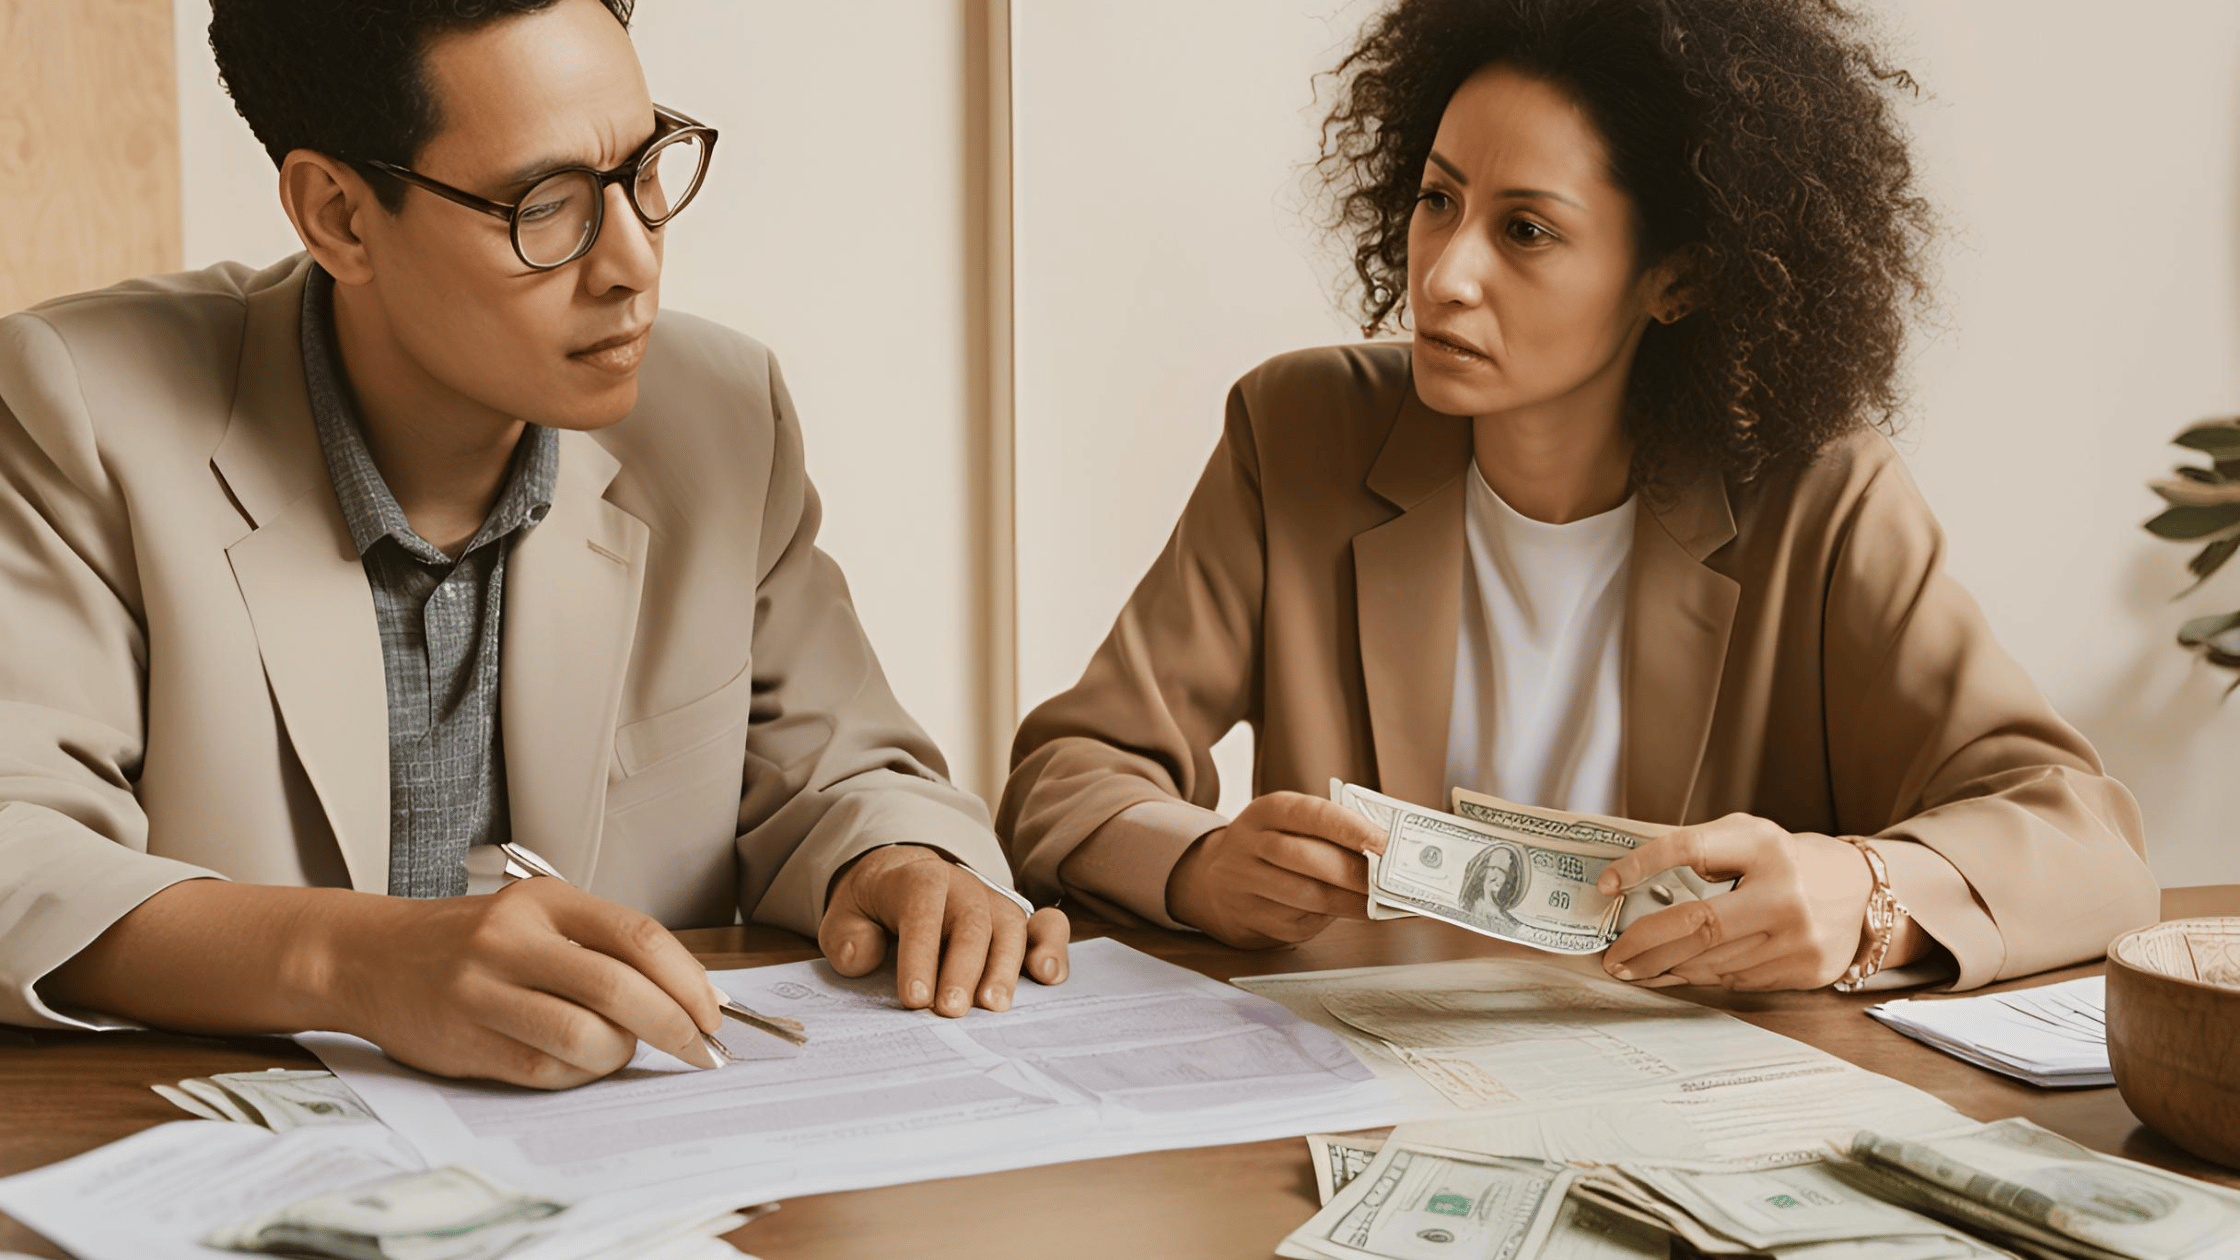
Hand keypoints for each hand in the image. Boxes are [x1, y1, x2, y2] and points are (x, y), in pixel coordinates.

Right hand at [323, 877, 723, 1088]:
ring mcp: (483, 992)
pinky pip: (545, 1069)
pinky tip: (582, 1062)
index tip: (713, 1011)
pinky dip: (580, 1073)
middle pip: (619, 988)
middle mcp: (512, 940)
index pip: (637, 936)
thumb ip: (603, 946)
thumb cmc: (470, 940)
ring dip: (622, 1053)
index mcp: (544, 900)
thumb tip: (688, 993)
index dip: (688, 979)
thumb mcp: (536, 916)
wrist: (370, 956)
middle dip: (673, 1025)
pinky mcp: (464, 1042)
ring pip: (583, 1036)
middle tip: (698, 1047)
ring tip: (622, 1050)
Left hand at [819, 844, 1069, 1016]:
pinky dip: (1053, 947)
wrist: (906, 880)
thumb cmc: (876, 908)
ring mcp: (994, 903)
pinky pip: (1046, 925)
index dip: (920, 954)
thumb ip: (846, 936)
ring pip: (1010, 928)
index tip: (915, 999)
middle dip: (963, 969)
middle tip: (951, 1011)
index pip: (921, 910)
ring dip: (1004, 968)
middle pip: (971, 922)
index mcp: (918, 879)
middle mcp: (963, 887)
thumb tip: (860, 955)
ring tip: (993, 1006)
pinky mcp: (1017, 921)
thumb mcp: (845, 915)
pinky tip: (1047, 976)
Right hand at [1165, 791, 1385, 948]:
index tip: (1386, 843)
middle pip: (1307, 858)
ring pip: (1304, 896)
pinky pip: (1296, 923)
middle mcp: (1248, 845)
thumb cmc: (1271, 848)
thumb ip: (1328, 831)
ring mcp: (1244, 884)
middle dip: (1355, 872)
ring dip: (1350, 903)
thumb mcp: (1287, 824)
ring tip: (1379, 903)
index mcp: (1266, 811)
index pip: (1312, 814)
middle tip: (1390, 882)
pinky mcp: (1249, 919)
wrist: (1211, 880)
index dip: (1351, 828)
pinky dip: (1328, 920)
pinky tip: (1345, 914)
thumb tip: (1384, 852)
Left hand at [1596, 813, 1872, 990]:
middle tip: (1613, 958)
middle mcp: (1786, 891)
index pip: (1690, 848)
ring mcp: (1800, 936)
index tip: (1606, 885)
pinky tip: (1679, 973)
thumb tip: (1630, 884)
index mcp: (1763, 845)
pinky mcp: (1807, 970)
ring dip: (1667, 967)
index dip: (1642, 864)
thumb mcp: (1747, 837)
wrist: (1861, 891)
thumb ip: (1700, 851)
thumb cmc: (1785, 861)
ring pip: (1714, 962)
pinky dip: (1702, 977)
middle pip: (1698, 925)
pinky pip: (1738, 979)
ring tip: (1636, 968)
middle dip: (1645, 945)